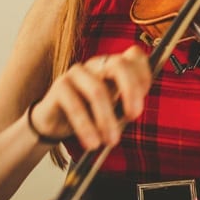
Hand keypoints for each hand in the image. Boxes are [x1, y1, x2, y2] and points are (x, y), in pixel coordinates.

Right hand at [29, 45, 150, 148]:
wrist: (56, 123)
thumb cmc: (90, 114)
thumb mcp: (114, 109)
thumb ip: (127, 104)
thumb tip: (136, 111)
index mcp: (113, 65)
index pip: (134, 56)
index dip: (144, 76)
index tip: (142, 103)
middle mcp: (96, 64)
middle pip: (119, 64)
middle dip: (130, 91)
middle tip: (133, 117)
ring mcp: (77, 73)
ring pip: (97, 90)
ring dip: (107, 119)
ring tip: (111, 141)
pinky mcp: (60, 86)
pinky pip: (75, 105)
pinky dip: (86, 127)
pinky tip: (92, 142)